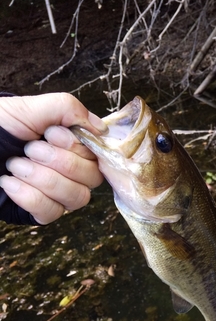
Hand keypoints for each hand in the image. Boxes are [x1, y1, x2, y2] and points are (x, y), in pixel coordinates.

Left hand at [0, 93, 106, 223]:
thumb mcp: (28, 108)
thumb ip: (66, 108)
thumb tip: (101, 127)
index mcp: (72, 145)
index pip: (99, 154)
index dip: (79, 147)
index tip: (51, 134)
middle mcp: (72, 172)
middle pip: (92, 178)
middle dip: (59, 161)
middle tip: (29, 149)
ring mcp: (59, 194)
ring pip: (76, 197)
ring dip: (43, 178)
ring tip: (15, 164)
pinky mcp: (42, 212)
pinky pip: (51, 211)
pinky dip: (28, 195)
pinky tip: (9, 182)